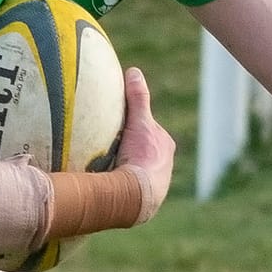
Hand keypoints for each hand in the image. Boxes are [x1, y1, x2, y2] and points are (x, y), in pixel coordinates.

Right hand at [112, 66, 173, 221]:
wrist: (138, 196)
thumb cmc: (142, 158)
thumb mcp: (139, 122)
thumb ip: (137, 98)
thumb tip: (134, 72)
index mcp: (165, 146)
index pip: (149, 129)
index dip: (135, 124)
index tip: (120, 124)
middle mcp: (165, 165)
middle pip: (144, 150)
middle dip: (130, 147)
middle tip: (110, 145)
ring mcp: (155, 183)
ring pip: (137, 169)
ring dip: (125, 167)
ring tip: (105, 166)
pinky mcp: (143, 200)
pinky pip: (130, 185)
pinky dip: (121, 182)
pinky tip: (107, 183)